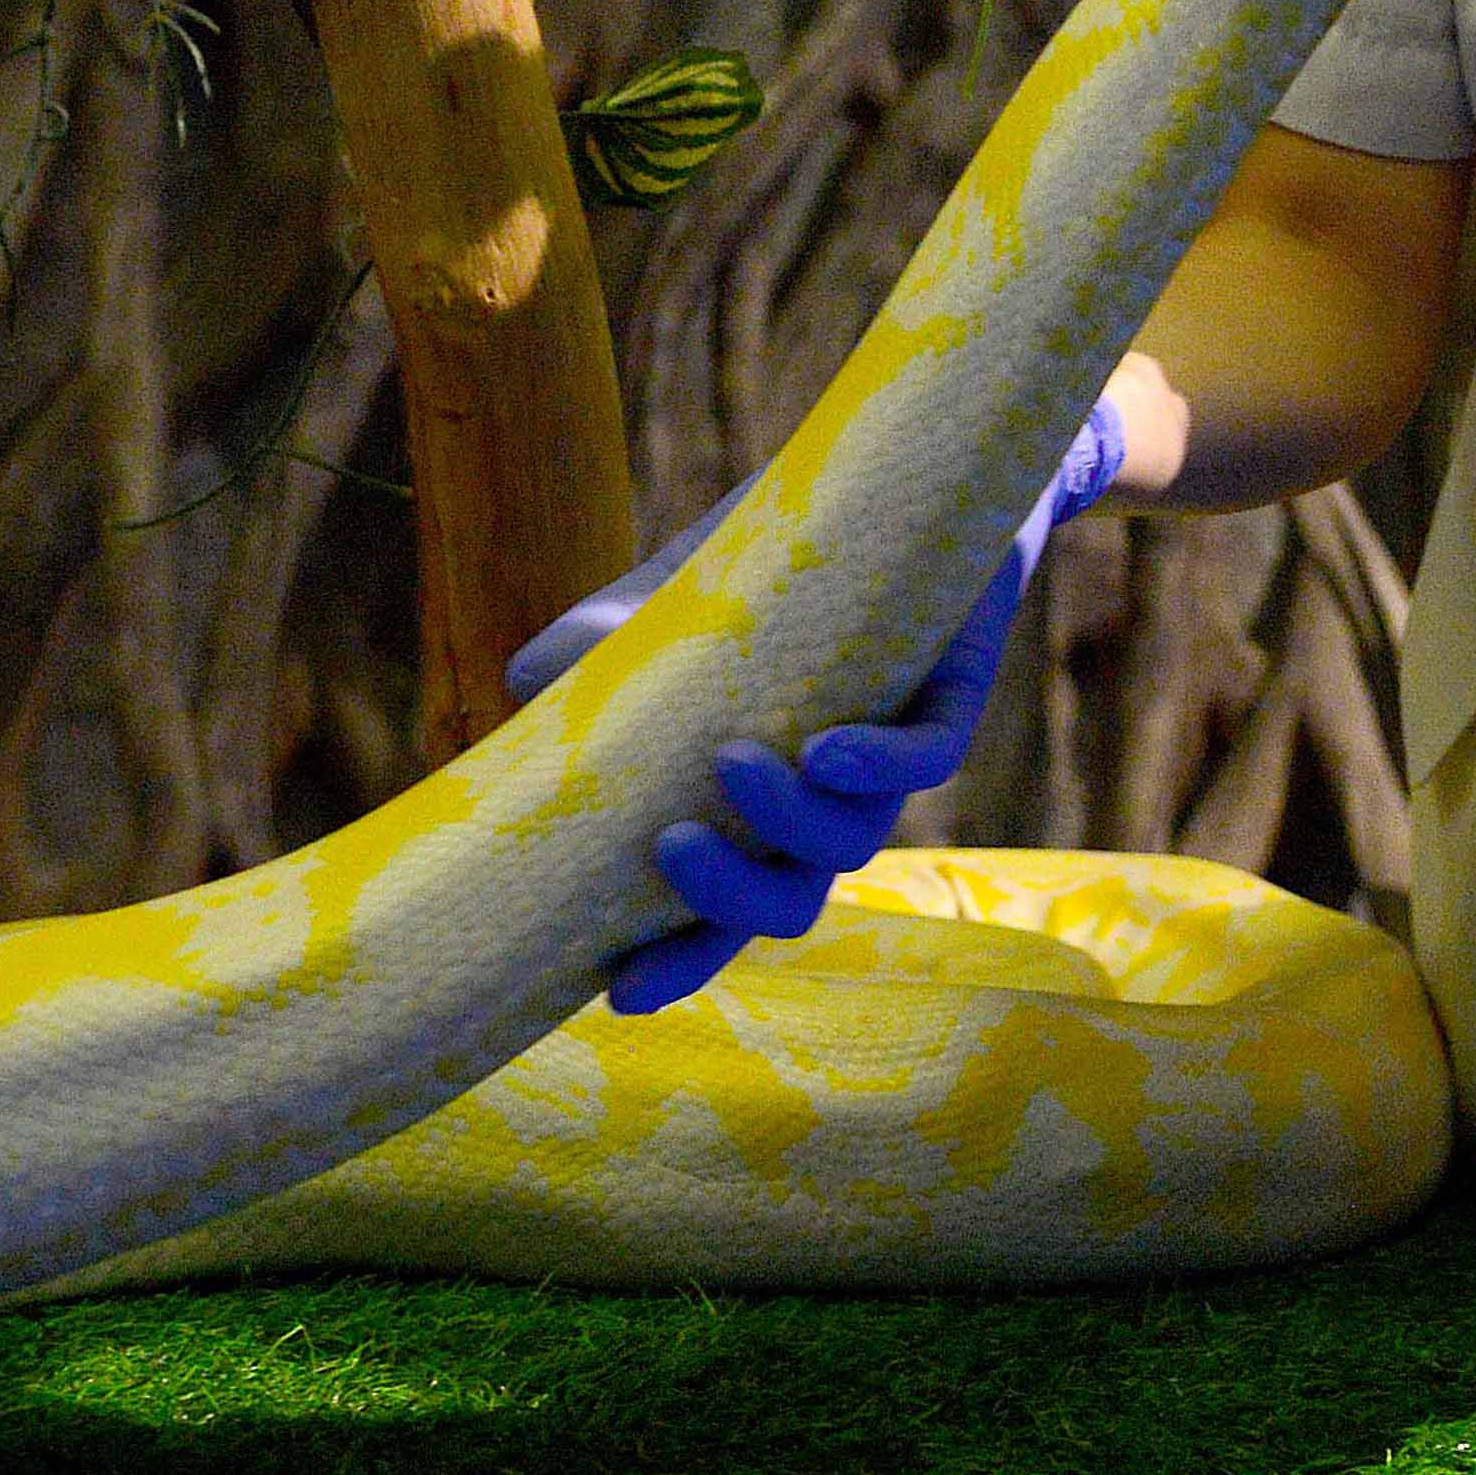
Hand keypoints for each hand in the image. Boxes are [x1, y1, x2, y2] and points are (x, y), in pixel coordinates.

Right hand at [574, 395, 1126, 1017]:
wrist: (900, 486)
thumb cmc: (769, 565)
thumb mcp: (666, 605)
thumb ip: (598, 650)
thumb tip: (525, 685)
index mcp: (754, 807)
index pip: (718, 915)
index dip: (678, 960)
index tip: (619, 988)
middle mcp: (823, 802)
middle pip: (787, 905)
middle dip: (726, 900)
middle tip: (668, 845)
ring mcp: (889, 758)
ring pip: (851, 841)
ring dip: (789, 821)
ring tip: (734, 759)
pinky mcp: (950, 700)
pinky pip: (927, 760)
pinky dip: (877, 764)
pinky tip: (828, 749)